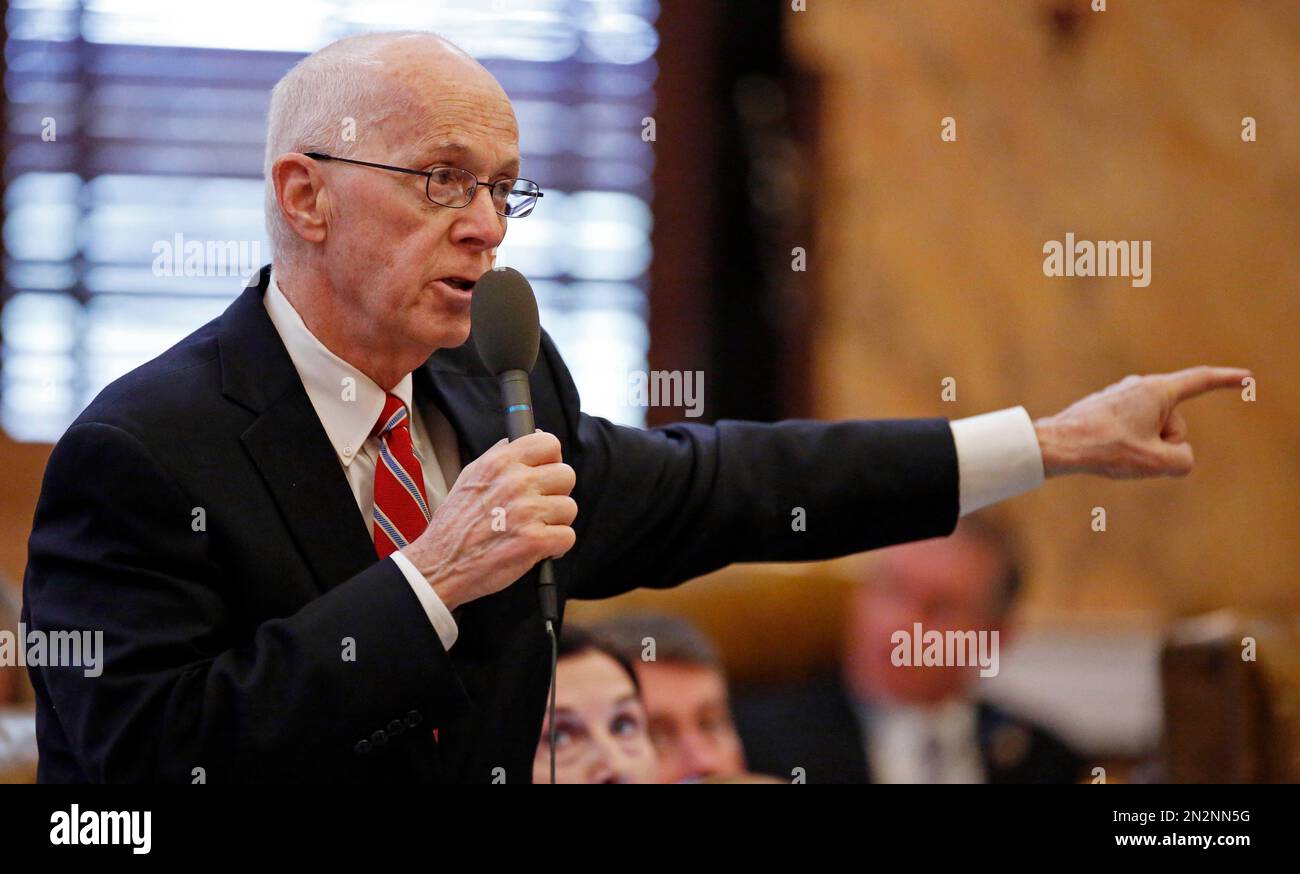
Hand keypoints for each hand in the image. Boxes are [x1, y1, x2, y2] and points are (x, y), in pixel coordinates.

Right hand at [399, 431, 576, 610]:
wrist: (440, 565)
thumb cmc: (454, 525)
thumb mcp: (469, 477)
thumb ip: (499, 456)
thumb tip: (525, 438)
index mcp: (499, 463)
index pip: (549, 443)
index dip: (551, 460)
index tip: (544, 473)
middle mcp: (515, 482)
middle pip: (566, 475)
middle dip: (556, 493)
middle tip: (539, 507)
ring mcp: (527, 512)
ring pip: (569, 507)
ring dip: (555, 522)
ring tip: (535, 529)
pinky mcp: (535, 541)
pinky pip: (568, 536)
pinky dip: (556, 547)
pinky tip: (538, 548)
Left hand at [1033, 366, 1250, 478]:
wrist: (1057, 445)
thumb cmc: (1106, 449)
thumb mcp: (1159, 463)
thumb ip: (1184, 460)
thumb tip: (1173, 454)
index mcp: (1156, 390)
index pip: (1201, 381)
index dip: (1226, 381)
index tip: (1245, 377)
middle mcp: (1139, 387)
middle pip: (1175, 423)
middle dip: (1166, 444)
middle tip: (1133, 452)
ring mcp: (1121, 397)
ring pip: (1153, 432)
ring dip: (1144, 449)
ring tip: (1114, 451)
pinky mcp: (1107, 410)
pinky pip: (1132, 435)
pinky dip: (1126, 448)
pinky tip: (1103, 449)